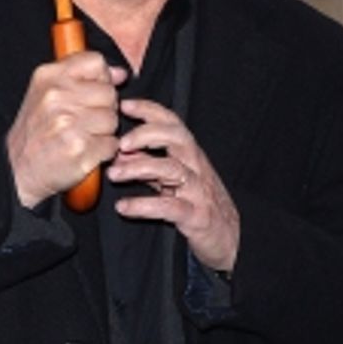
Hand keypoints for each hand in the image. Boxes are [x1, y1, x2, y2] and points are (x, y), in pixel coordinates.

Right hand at [7, 53, 125, 207]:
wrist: (17, 171)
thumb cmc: (35, 133)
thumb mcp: (46, 94)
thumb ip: (83, 78)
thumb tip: (121, 73)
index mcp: (49, 77)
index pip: (95, 62)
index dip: (101, 79)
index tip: (92, 93)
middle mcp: (57, 96)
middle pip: (109, 93)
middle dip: (103, 109)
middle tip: (83, 121)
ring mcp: (68, 122)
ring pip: (112, 120)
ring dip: (103, 132)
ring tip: (82, 136)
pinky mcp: (80, 148)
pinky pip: (111, 144)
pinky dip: (103, 151)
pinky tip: (85, 151)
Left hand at [106, 99, 239, 272]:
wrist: (228, 237)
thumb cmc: (198, 203)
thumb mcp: (172, 180)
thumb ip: (148, 164)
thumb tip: (120, 153)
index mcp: (190, 155)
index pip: (172, 123)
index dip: (150, 110)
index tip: (125, 105)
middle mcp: (196, 167)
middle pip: (177, 137)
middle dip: (147, 135)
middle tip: (120, 143)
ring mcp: (198, 191)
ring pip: (172, 169)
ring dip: (139, 168)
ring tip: (114, 174)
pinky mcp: (196, 216)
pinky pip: (169, 207)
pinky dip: (144, 206)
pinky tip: (123, 207)